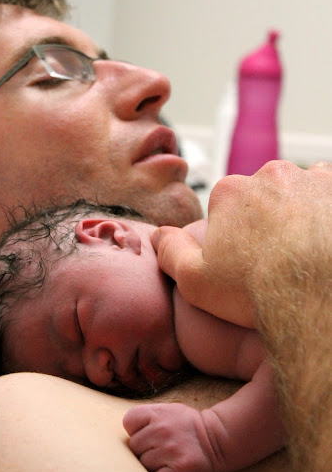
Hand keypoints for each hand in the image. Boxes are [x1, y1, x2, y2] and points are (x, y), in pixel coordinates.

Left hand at [123, 403, 216, 471]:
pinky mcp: (180, 470)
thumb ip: (147, 417)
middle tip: (161, 450)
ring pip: (144, 464)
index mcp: (158, 413)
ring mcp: (171, 450)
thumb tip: (124, 435)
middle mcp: (162, 430)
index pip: (128, 422)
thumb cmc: (188, 426)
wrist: (220, 438)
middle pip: (134, 447)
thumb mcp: (168, 410)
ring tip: (168, 460)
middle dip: (144, 450)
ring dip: (153, 465)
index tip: (148, 434)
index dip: (136, 430)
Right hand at [152, 160, 331, 327]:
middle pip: (266, 195)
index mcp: (231, 192)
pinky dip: (328, 210)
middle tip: (277, 256)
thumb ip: (171, 252)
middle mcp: (271, 176)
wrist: (317, 296)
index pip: (229, 206)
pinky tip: (324, 236)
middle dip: (268, 219)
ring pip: (301, 191)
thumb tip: (157, 234)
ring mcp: (312, 179)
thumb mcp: (195, 282)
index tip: (246, 259)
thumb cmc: (257, 291)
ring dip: (300, 211)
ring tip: (305, 247)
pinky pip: (331, 192)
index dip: (235, 234)